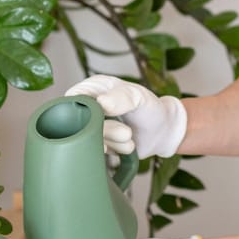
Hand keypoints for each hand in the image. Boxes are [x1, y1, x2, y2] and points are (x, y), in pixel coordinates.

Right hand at [66, 74, 186, 158]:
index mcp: (94, 88)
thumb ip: (121, 97)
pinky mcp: (98, 143)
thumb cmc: (151, 109)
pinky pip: (98, 150)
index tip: (104, 116)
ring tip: (130, 136)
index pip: (74, 97)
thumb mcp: (138, 97)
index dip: (84, 109)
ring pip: (89, 138)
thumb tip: (101, 103)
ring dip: (114, 141)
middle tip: (126, 132)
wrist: (164, 132)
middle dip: (105, 130)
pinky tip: (128, 145)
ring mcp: (93, 126)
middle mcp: (90, 106)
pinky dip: (115, 150)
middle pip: (80, 121)